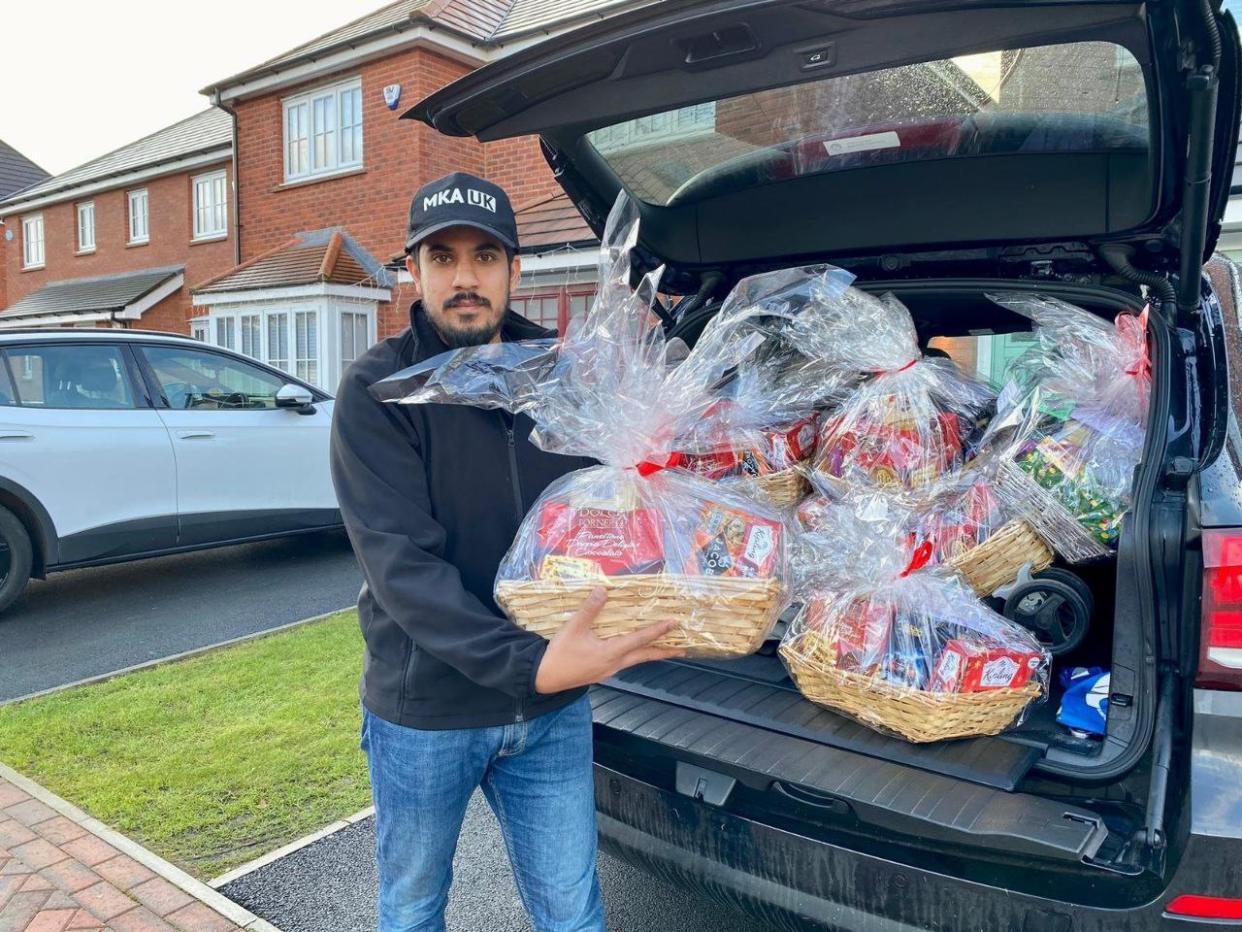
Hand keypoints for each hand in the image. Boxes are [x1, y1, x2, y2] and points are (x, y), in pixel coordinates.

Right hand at [534, 588, 685, 693]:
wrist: (544, 678)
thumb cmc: (559, 654)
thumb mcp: (573, 628)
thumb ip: (590, 609)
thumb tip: (603, 590)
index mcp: (610, 652)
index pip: (640, 639)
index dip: (658, 630)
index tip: (674, 623)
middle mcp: (614, 664)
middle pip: (645, 656)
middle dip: (664, 651)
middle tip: (683, 649)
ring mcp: (609, 670)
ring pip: (636, 660)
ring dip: (650, 653)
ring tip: (664, 649)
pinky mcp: (601, 673)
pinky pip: (625, 663)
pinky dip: (635, 656)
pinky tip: (633, 652)